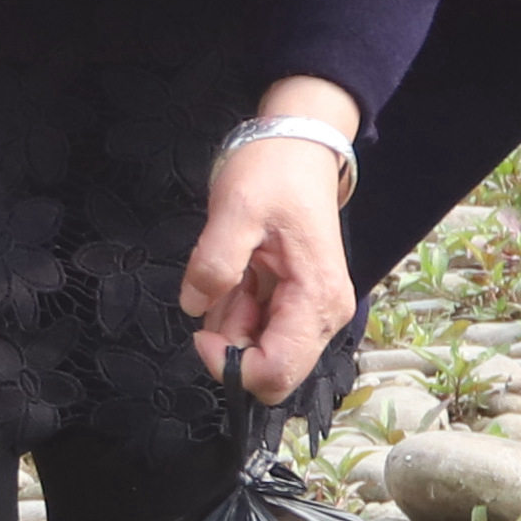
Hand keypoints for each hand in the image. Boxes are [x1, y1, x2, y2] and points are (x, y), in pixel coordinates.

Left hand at [182, 89, 366, 405]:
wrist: (298, 147)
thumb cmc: (273, 173)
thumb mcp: (236, 209)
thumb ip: (215, 262)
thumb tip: (195, 306)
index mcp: (316, 300)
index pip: (276, 373)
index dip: (231, 366)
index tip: (201, 332)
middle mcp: (324, 316)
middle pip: (270, 371)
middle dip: (232, 342)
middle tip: (220, 290)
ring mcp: (313, 312)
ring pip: (261, 351)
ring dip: (232, 322)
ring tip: (231, 271)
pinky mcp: (299, 304)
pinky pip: (260, 329)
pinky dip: (238, 311)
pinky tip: (237, 275)